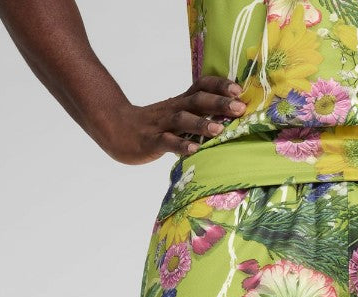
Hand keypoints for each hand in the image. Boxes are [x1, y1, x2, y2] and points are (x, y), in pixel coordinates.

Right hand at [101, 75, 245, 163]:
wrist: (117, 130)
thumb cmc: (154, 126)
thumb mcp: (176, 116)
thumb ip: (198, 115)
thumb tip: (228, 117)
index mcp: (181, 102)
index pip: (201, 86)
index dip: (219, 85)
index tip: (239, 90)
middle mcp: (173, 109)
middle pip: (197, 101)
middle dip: (219, 103)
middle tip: (239, 107)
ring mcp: (161, 125)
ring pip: (182, 120)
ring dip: (202, 123)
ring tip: (220, 129)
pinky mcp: (151, 141)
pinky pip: (167, 142)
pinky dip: (181, 145)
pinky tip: (194, 149)